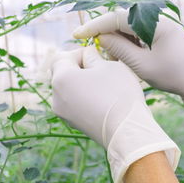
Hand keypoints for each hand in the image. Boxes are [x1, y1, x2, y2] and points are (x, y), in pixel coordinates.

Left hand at [50, 46, 179, 182]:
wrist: (126, 130)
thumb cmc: (118, 93)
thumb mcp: (108, 66)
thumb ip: (93, 56)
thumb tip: (88, 54)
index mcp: (61, 79)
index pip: (61, 56)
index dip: (79, 52)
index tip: (96, 55)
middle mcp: (56, 97)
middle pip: (63, 73)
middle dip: (80, 67)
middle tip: (102, 68)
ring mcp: (64, 113)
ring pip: (69, 89)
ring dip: (83, 82)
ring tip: (104, 84)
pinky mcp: (74, 124)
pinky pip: (75, 103)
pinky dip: (85, 97)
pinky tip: (104, 99)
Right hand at [73, 10, 183, 123]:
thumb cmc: (172, 76)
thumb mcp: (142, 65)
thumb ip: (119, 48)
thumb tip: (101, 37)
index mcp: (156, 23)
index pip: (119, 18)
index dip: (96, 25)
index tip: (78, 34)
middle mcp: (158, 19)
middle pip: (123, 20)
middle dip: (107, 34)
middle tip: (99, 52)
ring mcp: (160, 25)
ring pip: (129, 27)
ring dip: (117, 40)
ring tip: (114, 59)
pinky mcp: (160, 33)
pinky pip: (138, 33)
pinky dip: (128, 43)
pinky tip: (125, 56)